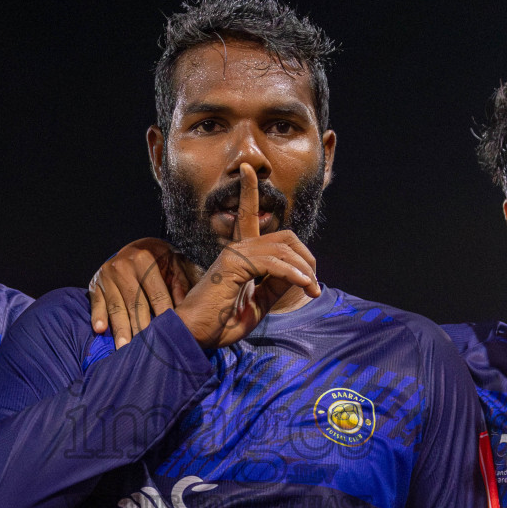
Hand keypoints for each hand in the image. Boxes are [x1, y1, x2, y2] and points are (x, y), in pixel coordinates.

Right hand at [88, 238, 197, 348]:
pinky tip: (100, 329)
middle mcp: (123, 266)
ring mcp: (107, 276)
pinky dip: (98, 316)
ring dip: (120, 328)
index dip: (163, 314)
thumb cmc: (158, 259)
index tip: (168, 333)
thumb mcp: (173, 263)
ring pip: (116, 307)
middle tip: (147, 349)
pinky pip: (96, 303)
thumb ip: (179, 285)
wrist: (133, 247)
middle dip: (141, 327)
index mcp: (144, 259)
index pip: (156, 293)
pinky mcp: (95, 285)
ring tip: (124, 347)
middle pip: (135, 303)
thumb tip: (185, 310)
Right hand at [173, 164, 319, 348]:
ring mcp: (232, 255)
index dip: (248, 190)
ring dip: (304, 270)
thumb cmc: (220, 323)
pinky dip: (293, 274)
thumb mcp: (257, 304)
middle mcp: (236, 249)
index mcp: (239, 256)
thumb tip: (299, 274)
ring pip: (282, 249)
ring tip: (310, 289)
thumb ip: (275, 287)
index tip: (247, 170)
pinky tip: (303, 286)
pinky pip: (272, 264)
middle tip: (312, 282)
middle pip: (283, 236)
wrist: (194, 337)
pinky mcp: (231, 265)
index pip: (246, 216)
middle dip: (306, 257)